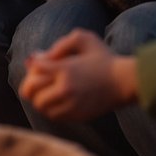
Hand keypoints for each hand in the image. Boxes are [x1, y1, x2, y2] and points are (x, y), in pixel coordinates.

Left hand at [18, 28, 137, 121]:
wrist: (125, 82)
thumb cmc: (104, 58)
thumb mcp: (84, 39)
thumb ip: (60, 44)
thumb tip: (37, 57)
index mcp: (64, 69)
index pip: (34, 69)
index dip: (32, 67)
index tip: (38, 65)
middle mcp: (65, 88)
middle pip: (31, 91)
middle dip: (30, 85)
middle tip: (35, 83)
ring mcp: (71, 105)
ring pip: (41, 106)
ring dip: (40, 98)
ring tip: (47, 92)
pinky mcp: (77, 116)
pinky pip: (53, 115)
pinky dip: (50, 109)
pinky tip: (57, 100)